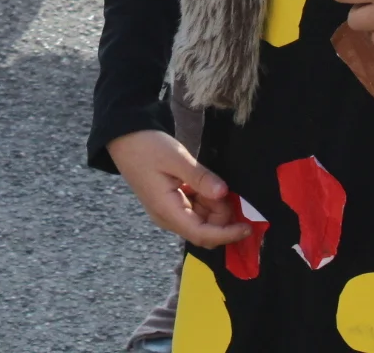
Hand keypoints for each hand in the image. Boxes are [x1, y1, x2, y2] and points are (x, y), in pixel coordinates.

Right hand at [107, 130, 247, 248]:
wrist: (125, 138)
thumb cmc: (147, 147)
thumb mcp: (176, 158)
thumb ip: (200, 177)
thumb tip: (223, 193)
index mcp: (167, 211)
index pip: (202, 234)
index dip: (227, 234)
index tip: (248, 226)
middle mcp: (168, 217)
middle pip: (204, 230)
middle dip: (221, 216)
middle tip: (224, 188)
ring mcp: (169, 212)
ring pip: (201, 220)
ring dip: (214, 206)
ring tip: (210, 180)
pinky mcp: (171, 204)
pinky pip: (195, 210)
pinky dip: (206, 200)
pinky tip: (204, 183)